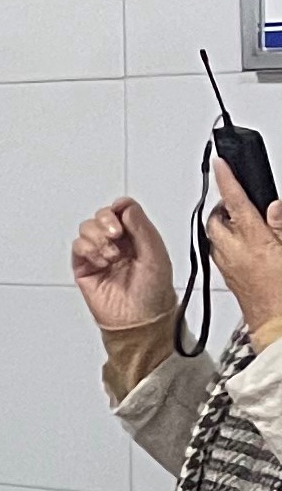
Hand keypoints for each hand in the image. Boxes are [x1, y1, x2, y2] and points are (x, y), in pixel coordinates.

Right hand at [74, 197, 178, 331]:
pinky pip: (77, 246)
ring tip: (111, 256)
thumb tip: (125, 206)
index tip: (122, 215)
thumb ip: (142, 228)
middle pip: (101, 215)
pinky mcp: (84, 266)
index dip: (120, 209)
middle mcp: (117, 243)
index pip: (123, 210)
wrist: (138, 318)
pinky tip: (101, 262)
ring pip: (86, 228)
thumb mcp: (156, 255)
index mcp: (137, 237)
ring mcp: (99, 253)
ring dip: (98, 239)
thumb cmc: (153, 293)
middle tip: (115, 235)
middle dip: (106, 222)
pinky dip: (88, 250)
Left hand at [219, 160, 281, 339]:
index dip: (226, 180)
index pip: (234, 202)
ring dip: (223, 224)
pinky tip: (241, 245)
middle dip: (223, 206)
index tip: (220, 163)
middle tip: (237, 199)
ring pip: (214, 236)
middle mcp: (234, 253)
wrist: (279, 327)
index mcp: (254, 242)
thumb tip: (274, 206)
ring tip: (242, 220)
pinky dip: (225, 242)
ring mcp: (228, 266)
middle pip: (215, 219)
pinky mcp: (228, 278)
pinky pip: (219, 252)